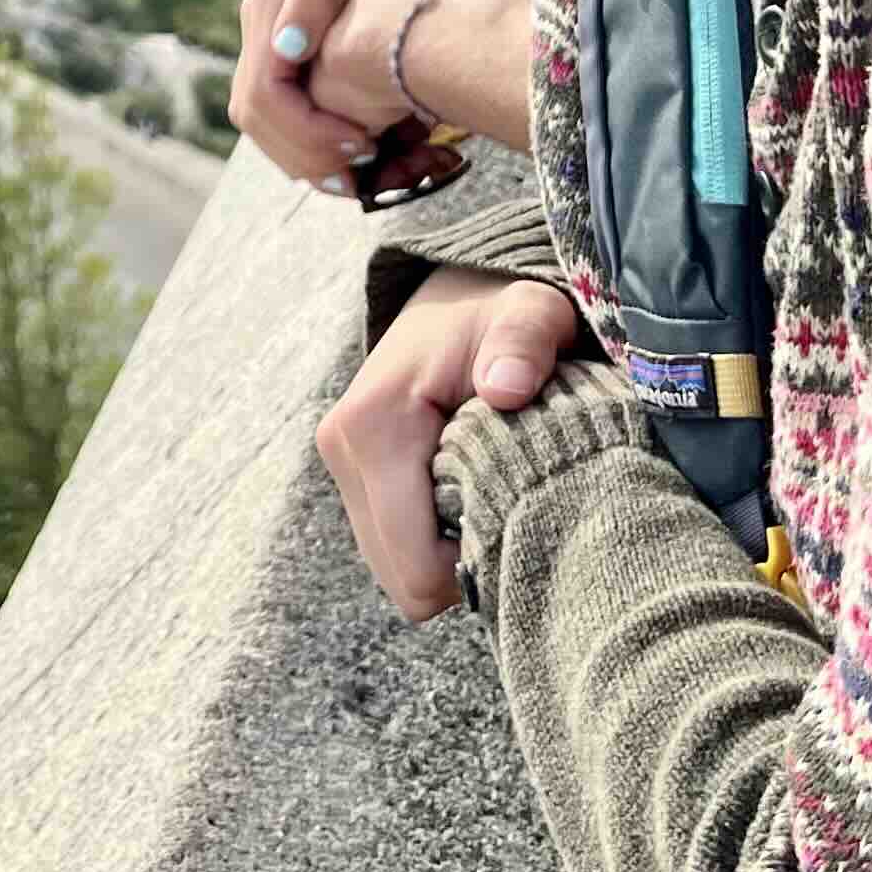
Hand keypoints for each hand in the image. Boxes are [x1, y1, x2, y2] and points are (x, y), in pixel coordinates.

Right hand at [233, 0, 524, 189]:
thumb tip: (287, 49)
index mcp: (268, 7)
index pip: (262, 96)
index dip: (305, 133)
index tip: (363, 146)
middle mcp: (263, 29)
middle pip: (257, 119)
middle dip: (307, 156)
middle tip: (368, 175)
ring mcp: (277, 40)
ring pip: (272, 123)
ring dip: (314, 157)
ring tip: (374, 170)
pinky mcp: (298, 51)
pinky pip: (295, 111)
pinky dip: (325, 141)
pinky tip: (373, 149)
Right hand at [314, 267, 581, 619]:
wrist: (454, 292)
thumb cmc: (499, 311)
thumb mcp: (528, 315)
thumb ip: (522, 343)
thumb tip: (506, 387)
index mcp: (373, 426)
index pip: (417, 565)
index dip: (479, 569)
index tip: (527, 525)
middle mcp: (343, 450)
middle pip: (404, 579)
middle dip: (465, 566)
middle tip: (517, 512)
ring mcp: (343, 464)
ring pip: (397, 569)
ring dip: (451, 553)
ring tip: (495, 495)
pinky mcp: (353, 473)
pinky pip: (395, 545)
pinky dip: (437, 539)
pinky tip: (472, 494)